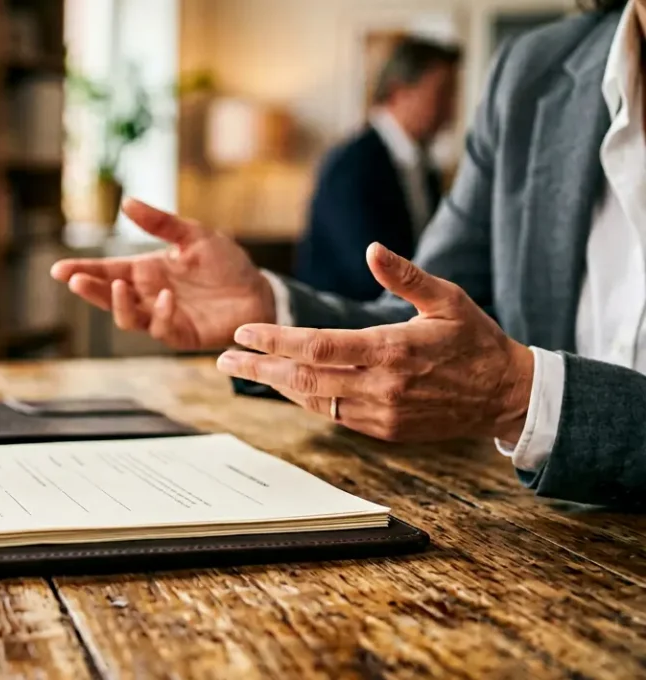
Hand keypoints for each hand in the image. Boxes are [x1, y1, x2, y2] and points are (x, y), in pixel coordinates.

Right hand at [51, 198, 275, 349]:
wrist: (257, 291)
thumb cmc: (225, 263)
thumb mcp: (193, 235)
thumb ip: (160, 223)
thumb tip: (126, 204)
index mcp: (146, 270)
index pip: (107, 270)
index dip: (82, 271)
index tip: (58, 270)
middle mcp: (148, 294)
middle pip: (108, 296)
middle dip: (89, 289)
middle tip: (74, 280)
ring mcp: (163, 316)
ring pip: (127, 318)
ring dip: (119, 304)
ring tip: (118, 286)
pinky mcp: (181, 334)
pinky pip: (162, 329)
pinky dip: (161, 314)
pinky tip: (167, 297)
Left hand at [216, 244, 533, 442]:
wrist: (505, 396)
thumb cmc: (475, 340)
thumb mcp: (448, 299)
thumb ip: (406, 276)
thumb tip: (373, 249)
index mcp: (392, 349)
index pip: (317, 346)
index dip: (275, 341)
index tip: (243, 334)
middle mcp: (382, 385)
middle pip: (303, 378)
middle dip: (258, 369)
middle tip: (222, 360)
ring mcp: (381, 413)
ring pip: (314, 400)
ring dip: (275, 386)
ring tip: (243, 370)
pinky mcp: (384, 430)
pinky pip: (333, 414)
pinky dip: (305, 399)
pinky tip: (285, 385)